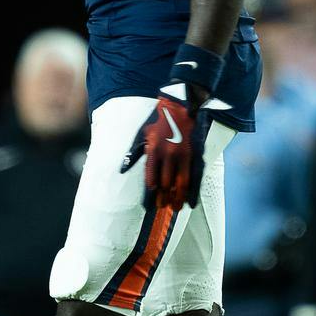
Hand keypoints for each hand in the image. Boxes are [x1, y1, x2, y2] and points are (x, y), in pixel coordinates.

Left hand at [121, 88, 210, 209]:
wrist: (179, 107)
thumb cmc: (158, 122)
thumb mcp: (142, 134)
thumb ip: (133, 153)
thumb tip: (122, 169)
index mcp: (153, 149)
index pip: (151, 176)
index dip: (152, 191)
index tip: (151, 202)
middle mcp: (168, 154)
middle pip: (166, 183)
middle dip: (164, 197)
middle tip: (163, 207)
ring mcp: (182, 155)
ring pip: (181, 183)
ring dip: (178, 198)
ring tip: (176, 208)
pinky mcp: (194, 155)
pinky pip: (194, 178)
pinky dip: (193, 192)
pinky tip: (191, 202)